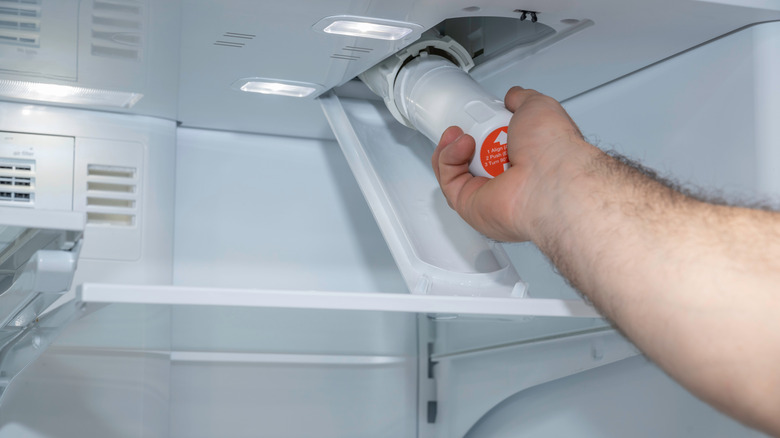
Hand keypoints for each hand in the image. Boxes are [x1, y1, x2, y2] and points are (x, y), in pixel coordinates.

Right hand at [431, 86, 590, 241]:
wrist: (549, 176)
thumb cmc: (553, 149)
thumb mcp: (539, 107)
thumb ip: (522, 100)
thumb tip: (512, 97)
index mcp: (526, 161)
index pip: (495, 147)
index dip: (482, 130)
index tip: (476, 116)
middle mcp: (507, 181)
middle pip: (470, 159)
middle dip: (462, 138)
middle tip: (466, 124)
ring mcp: (487, 195)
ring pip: (454, 171)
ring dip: (451, 148)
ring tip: (463, 134)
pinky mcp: (469, 205)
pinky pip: (448, 181)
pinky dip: (448, 159)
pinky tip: (463, 145)